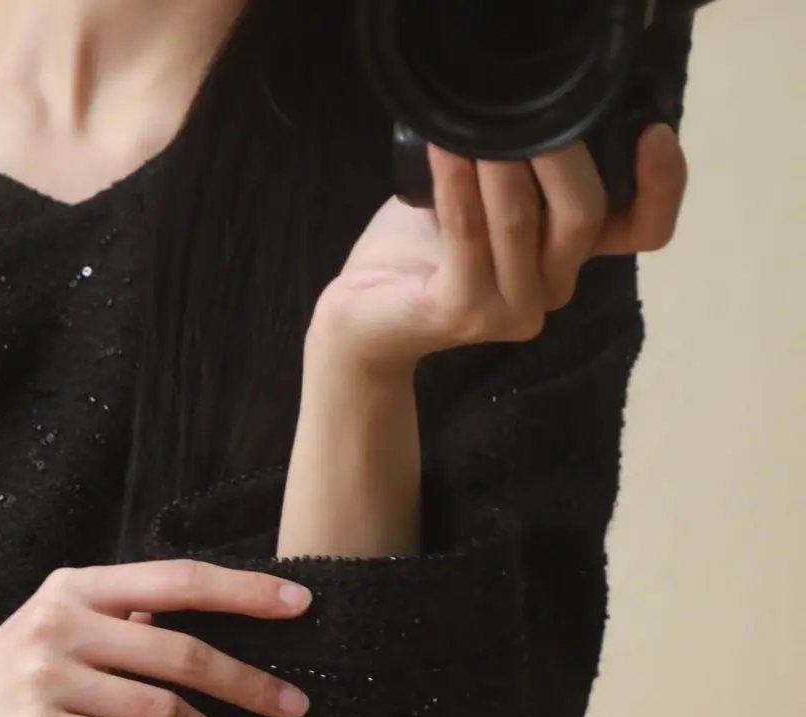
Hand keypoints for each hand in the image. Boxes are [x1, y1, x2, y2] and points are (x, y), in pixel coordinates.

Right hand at [0, 560, 314, 716]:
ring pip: (162, 708)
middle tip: (296, 706)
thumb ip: (120, 619)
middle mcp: (61, 624)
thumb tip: (199, 618)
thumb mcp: (57, 632)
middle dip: (249, 682)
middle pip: (181, 651)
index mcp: (74, 588)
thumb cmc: (10, 685)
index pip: (176, 580)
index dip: (243, 590)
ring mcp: (47, 678)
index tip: (300, 603)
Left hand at [308, 123, 688, 376]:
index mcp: (569, 254)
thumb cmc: (422, 250)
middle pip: (585, 215)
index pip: (644, 229)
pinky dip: (457, 183)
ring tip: (478, 114)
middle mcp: (552, 286)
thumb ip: (526, 164)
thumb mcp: (488, 196)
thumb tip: (539, 90)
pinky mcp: (462, 312)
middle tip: (532, 105)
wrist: (363, 318)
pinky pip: (468, 233)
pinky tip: (446, 145)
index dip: (663, 185)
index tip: (655, 131)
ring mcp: (511, 308)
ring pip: (523, 220)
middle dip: (562, 151)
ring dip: (501, 158)